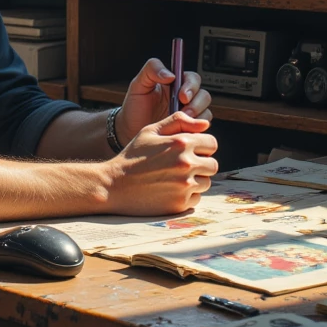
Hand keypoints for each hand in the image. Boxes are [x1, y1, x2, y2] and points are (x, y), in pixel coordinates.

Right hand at [103, 112, 217, 215]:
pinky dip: (187, 196)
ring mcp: (184, 185)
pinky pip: (196, 198)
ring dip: (195, 181)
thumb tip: (205, 123)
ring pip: (206, 182)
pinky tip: (169, 190)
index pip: (212, 143)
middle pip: (213, 165)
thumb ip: (178, 121)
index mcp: (181, 142)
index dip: (202, 146)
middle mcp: (186, 164)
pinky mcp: (180, 204)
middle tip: (182, 166)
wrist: (113, 185)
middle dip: (201, 164)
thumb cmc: (132, 156)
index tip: (191, 150)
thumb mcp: (150, 131)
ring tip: (173, 178)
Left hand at [116, 56, 211, 145]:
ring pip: (206, 112)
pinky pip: (202, 128)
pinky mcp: (190, 129)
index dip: (191, 86)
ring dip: (198, 117)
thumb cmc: (134, 107)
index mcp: (175, 84)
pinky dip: (197, 129)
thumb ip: (151, 70)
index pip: (192, 79)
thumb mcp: (138, 85)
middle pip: (204, 95)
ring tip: (182, 125)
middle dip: (196, 104)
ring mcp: (189, 114)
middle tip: (184, 112)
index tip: (182, 95)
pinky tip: (183, 132)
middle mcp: (185, 98)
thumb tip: (170, 74)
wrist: (130, 131)